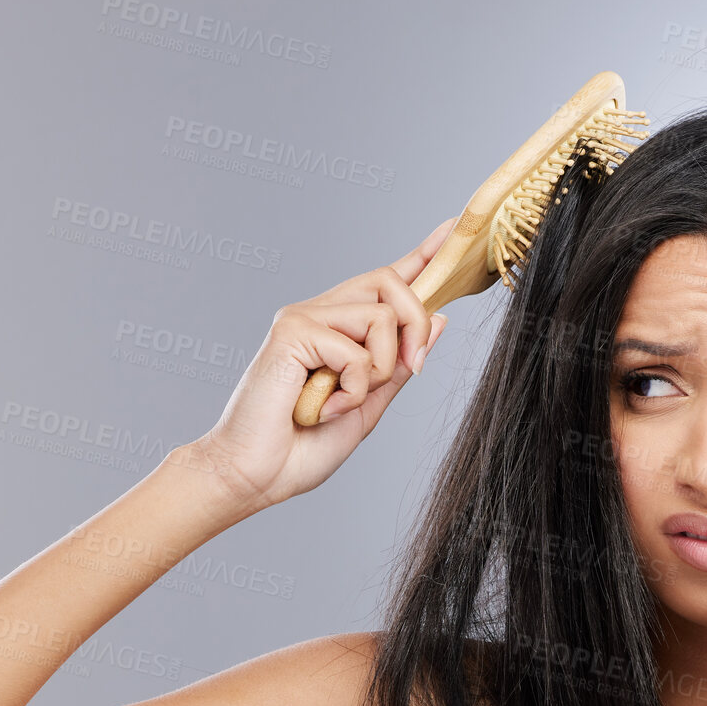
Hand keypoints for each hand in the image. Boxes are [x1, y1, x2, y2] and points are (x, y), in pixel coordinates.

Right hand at [188, 218, 456, 509]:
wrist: (256, 476)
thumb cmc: (303, 446)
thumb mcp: (368, 405)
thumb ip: (399, 365)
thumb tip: (439, 320)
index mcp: (337, 328)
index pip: (384, 281)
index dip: (420, 256)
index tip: (450, 229)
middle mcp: (318, 313)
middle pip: (390, 283)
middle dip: (415, 326)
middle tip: (411, 369)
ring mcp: (302, 318)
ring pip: (381, 316)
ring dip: (378, 372)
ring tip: (343, 402)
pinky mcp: (292, 332)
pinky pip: (355, 351)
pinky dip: (353, 390)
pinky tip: (323, 408)